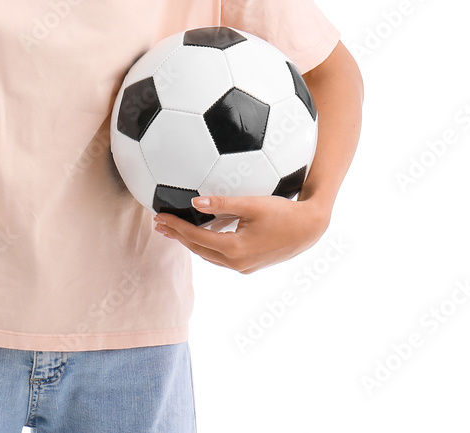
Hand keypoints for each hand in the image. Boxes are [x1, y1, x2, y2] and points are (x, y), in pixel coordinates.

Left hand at [153, 194, 329, 274]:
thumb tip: (195, 203)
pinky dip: (206, 245)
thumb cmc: (283, 213)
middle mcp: (237, 263)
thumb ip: (222, 202)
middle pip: (199, 249)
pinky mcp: (250, 265)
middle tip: (159, 224)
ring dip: (190, 242)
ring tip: (173, 230)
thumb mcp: (251, 204)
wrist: (310, 229)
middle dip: (178, 236)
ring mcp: (244, 267)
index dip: (176, 226)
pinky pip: (221, 256)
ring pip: (209, 255)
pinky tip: (200, 234)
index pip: (196, 238)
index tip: (159, 216)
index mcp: (235, 250)